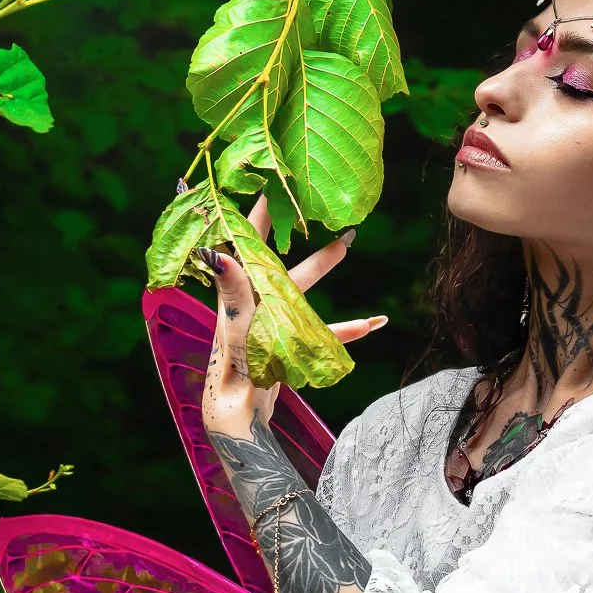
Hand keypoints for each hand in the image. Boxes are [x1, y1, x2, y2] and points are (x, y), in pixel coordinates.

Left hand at [201, 194, 386, 445]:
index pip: (250, 239)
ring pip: (303, 287)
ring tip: (348, 244)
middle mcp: (257, 299)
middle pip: (281, 255)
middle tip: (314, 202)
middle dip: (297, 229)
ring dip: (324, 266)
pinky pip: (323, 332)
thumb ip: (232, 288)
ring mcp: (274, 321)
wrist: (239, 412)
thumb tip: (219, 251)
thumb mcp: (236, 323)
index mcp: (242, 288)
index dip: (261, 210)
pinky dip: (346, 329)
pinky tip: (373, 323)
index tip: (274, 180)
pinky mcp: (289, 345)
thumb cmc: (232, 368)